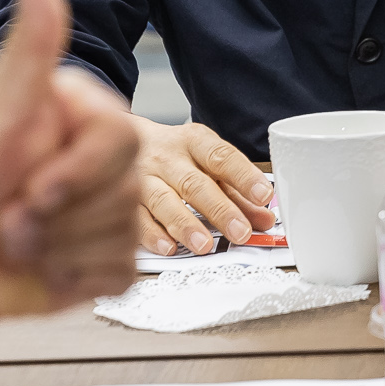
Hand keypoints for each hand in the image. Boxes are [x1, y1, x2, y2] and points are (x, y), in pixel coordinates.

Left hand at [0, 0, 142, 367]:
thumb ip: (30, 45)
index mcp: (82, 116)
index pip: (119, 140)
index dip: (73, 173)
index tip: (29, 187)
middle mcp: (101, 160)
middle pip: (123, 192)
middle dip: (54, 217)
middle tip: (9, 216)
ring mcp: (109, 211)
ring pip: (122, 235)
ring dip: (55, 249)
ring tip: (15, 240)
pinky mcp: (105, 260)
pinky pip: (121, 273)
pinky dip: (72, 278)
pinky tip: (40, 266)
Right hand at [131, 115, 278, 256]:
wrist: (123, 138)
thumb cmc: (176, 154)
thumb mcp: (209, 163)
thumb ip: (238, 192)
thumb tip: (264, 220)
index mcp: (195, 142)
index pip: (222, 157)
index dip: (244, 177)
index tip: (263, 196)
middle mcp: (167, 157)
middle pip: (194, 183)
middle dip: (219, 210)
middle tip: (240, 232)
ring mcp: (142, 177)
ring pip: (163, 201)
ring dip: (185, 225)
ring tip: (205, 245)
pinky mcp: (119, 197)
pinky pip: (136, 217)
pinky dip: (152, 234)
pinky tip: (168, 247)